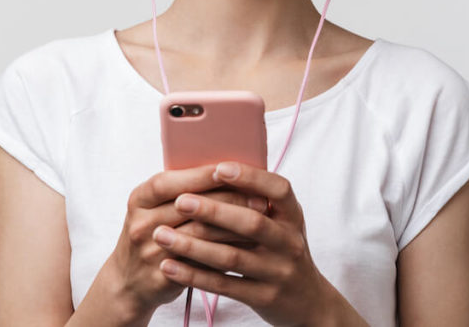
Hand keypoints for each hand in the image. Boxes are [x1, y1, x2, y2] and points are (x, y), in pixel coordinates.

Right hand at [104, 164, 270, 318]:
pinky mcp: (163, 278)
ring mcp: (150, 253)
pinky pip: (203, 263)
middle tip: (261, 198)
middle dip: (230, 200)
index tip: (231, 169)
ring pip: (201, 234)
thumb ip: (183, 189)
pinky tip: (250, 245)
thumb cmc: (154, 234)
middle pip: (191, 207)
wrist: (129, 283)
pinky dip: (229, 251)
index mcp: (140, 199)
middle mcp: (141, 224)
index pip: (170, 182)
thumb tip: (231, 169)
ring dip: (235, 226)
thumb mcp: (155, 207)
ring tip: (262, 220)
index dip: (201, 175)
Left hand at [150, 162, 335, 325]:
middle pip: (251, 223)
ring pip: (231, 258)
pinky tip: (170, 265)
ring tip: (162, 235)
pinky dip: (194, 275)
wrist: (306, 300)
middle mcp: (289, 242)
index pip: (278, 190)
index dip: (251, 177)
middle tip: (181, 201)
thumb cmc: (282, 251)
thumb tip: (213, 172)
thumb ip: (256, 202)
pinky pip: (223, 285)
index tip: (219, 168)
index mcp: (293, 216)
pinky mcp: (263, 297)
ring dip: (193, 246)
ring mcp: (278, 272)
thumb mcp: (282, 223)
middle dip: (213, 211)